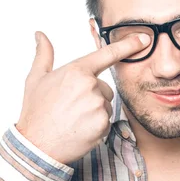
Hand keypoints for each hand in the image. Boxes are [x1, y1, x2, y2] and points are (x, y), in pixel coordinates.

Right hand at [15, 31, 150, 163]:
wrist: (37, 145)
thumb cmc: (36, 112)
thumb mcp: (35, 79)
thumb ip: (43, 54)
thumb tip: (40, 35)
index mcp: (76, 71)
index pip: (107, 54)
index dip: (128, 44)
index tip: (143, 38)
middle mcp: (90, 86)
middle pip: (104, 87)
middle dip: (92, 95)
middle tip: (71, 106)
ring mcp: (98, 106)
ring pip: (105, 104)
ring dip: (94, 111)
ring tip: (74, 118)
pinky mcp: (103, 124)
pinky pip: (106, 121)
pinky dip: (96, 125)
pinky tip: (80, 128)